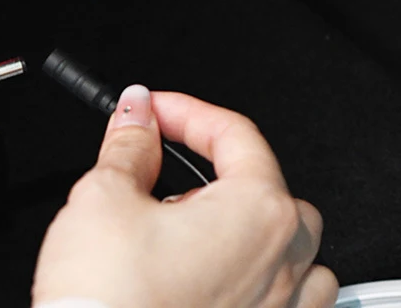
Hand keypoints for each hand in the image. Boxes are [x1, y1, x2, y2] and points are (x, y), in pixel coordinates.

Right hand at [31, 86, 337, 307]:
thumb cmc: (108, 301)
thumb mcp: (106, 196)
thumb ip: (130, 144)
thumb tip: (137, 113)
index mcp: (255, 215)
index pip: (235, 135)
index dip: (185, 111)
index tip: (152, 111)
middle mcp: (281, 266)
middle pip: (271, 187)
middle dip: (219, 165)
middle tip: (165, 163)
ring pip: (293, 250)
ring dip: (250, 226)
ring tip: (196, 223)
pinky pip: (290, 302)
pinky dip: (262, 278)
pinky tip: (218, 274)